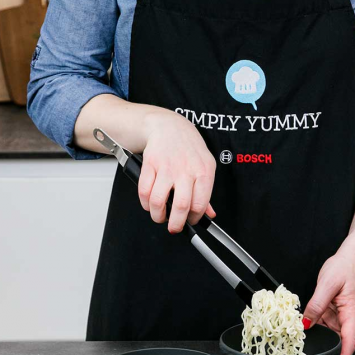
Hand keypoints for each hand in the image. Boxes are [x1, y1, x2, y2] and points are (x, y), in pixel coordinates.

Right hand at [138, 109, 216, 232]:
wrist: (169, 127)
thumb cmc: (188, 148)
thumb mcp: (205, 166)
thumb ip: (206, 192)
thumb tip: (209, 214)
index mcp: (203, 172)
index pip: (200, 204)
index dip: (194, 218)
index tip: (190, 221)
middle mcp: (185, 170)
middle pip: (181, 206)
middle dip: (176, 224)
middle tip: (174, 227)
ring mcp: (167, 167)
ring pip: (158, 201)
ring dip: (157, 215)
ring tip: (160, 216)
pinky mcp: (150, 164)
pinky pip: (144, 191)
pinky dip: (145, 203)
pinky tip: (149, 204)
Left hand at [302, 242, 354, 354]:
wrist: (349, 259)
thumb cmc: (344, 269)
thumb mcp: (327, 285)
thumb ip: (316, 305)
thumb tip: (305, 323)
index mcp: (352, 314)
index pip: (350, 342)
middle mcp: (348, 320)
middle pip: (338, 342)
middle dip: (325, 350)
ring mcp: (340, 318)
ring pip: (328, 334)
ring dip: (317, 337)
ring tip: (301, 338)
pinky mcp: (332, 314)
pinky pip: (322, 325)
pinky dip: (314, 327)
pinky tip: (303, 326)